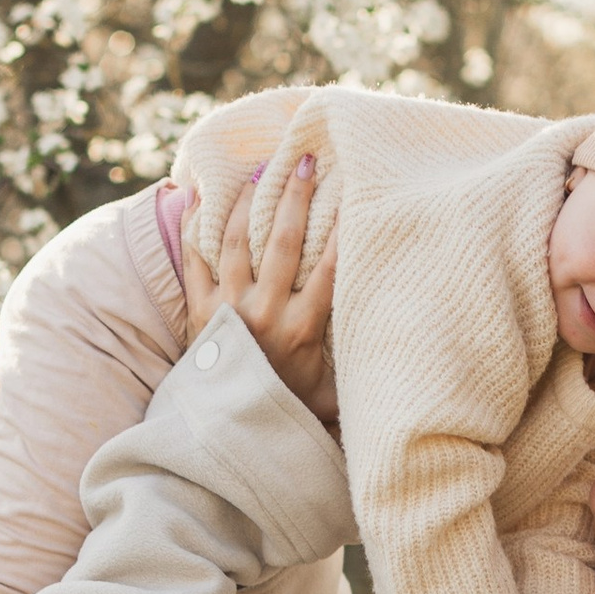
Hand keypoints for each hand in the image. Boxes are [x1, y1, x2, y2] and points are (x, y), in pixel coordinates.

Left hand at [178, 157, 338, 422]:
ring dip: (249, 202)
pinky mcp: (199, 312)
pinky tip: (204, 197)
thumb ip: (358, 376)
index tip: (351, 194)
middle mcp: (264, 314)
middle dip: (295, 197)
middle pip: (282, 242)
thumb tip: (399, 366)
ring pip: (237, 242)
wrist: (225, 433)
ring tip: (260, 171)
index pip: (328, 269)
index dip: (341, 229)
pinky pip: (195, 260)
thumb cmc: (286, 410)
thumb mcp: (329, 397)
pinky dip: (197, 227)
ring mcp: (228, 309)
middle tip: (303, 160)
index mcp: (302, 330)